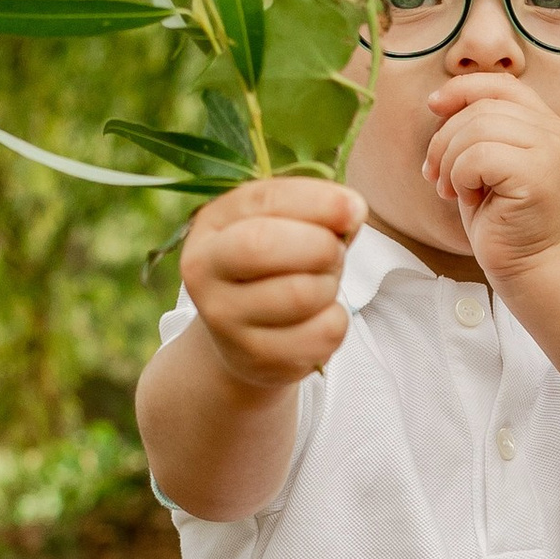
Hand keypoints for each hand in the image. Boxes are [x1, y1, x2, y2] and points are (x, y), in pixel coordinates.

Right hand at [178, 177, 358, 387]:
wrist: (243, 339)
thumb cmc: (273, 269)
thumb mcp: (283, 228)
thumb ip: (315, 212)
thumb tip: (353, 211)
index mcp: (211, 225)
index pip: (263, 200)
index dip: (316, 201)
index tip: (355, 207)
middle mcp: (204, 271)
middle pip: (266, 245)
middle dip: (320, 245)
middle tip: (334, 253)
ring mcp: (225, 319)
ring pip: (302, 293)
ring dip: (330, 284)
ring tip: (321, 284)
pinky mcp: (257, 358)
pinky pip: (323, 332)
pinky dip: (336, 320)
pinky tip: (318, 318)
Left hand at [421, 75, 559, 283]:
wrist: (527, 266)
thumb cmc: (501, 217)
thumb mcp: (486, 162)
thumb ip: (476, 128)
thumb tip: (439, 100)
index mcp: (546, 124)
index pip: (500, 84)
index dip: (462, 89)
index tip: (434, 108)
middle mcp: (556, 131)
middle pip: (481, 107)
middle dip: (445, 139)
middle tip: (435, 174)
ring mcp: (551, 151)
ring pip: (477, 129)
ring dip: (450, 160)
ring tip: (451, 190)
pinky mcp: (538, 175)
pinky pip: (479, 156)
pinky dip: (460, 177)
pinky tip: (466, 199)